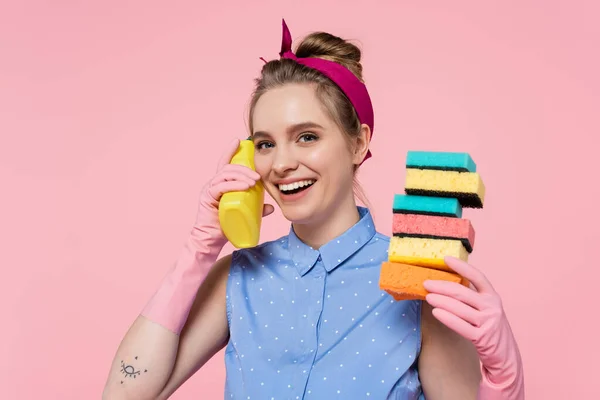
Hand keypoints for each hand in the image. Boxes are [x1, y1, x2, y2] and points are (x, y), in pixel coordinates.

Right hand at [194, 138, 273, 244]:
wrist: (212, 240)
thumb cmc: (226, 225)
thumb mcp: (245, 213)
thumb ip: (257, 209)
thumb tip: (271, 207)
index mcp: (221, 184)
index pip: (225, 163)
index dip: (230, 151)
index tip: (238, 141)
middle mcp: (214, 184)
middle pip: (228, 167)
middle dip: (244, 168)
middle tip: (258, 176)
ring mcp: (210, 189)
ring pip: (225, 174)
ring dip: (241, 176)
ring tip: (254, 182)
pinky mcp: (208, 197)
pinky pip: (220, 186)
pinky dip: (233, 185)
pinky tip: (244, 187)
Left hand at [423, 256, 523, 398]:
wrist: (505, 354)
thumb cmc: (489, 327)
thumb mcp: (485, 308)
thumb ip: (471, 296)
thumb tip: (445, 283)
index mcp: (492, 296)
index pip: (477, 276)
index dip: (461, 266)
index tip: (446, 259)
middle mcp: (491, 306)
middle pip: (462, 292)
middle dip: (441, 286)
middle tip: (426, 283)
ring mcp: (488, 322)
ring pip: (459, 308)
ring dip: (441, 301)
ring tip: (428, 297)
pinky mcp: (482, 337)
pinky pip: (460, 325)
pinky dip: (447, 318)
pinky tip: (436, 312)